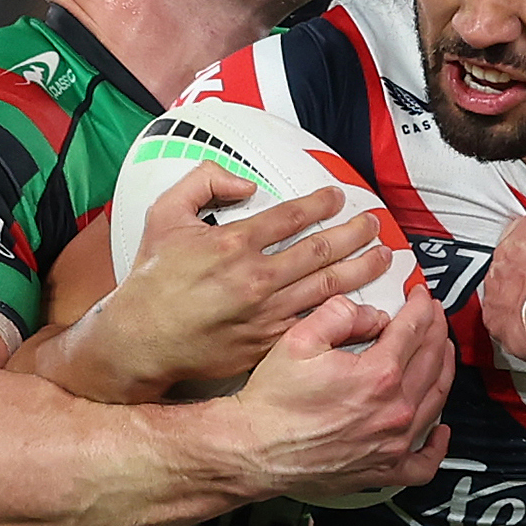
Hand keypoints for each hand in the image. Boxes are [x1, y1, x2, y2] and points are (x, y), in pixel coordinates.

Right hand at [82, 168, 398, 400]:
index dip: (322, 204)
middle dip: (355, 235)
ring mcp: (265, 315)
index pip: (291, 216)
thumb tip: (245, 182)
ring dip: (361, 271)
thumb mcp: (165, 214)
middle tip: (374, 225)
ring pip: (327, 288)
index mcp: (233, 244)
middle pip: (321, 252)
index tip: (338, 198)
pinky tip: (369, 308)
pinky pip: (318, 326)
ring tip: (383, 258)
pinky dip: (347, 317)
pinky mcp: (269, 343)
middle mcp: (255, 279)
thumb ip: (202, 182)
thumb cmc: (154, 278)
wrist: (142, 339)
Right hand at [226, 288, 454, 499]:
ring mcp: (393, 443)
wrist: (255, 450)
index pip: (413, 330)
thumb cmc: (274, 402)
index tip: (420, 295)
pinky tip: (440, 430)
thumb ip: (342, 314)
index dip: (420, 307)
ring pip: (437, 402)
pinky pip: (424, 463)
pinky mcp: (383, 470)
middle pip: (432, 362)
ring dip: (444, 371)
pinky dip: (437, 446)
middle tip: (433, 316)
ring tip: (442, 352)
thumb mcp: (300, 338)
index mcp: (379, 375)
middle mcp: (395, 410)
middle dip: (436, 331)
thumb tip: (373, 316)